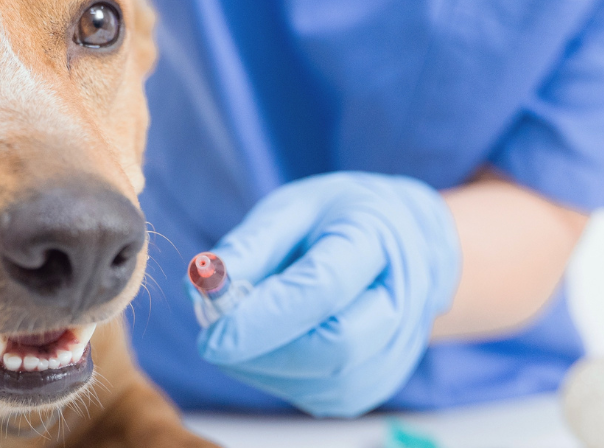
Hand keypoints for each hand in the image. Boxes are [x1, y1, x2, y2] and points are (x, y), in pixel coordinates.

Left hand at [195, 172, 461, 416]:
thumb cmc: (342, 220)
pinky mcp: (378, 382)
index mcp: (377, 238)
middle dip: (261, 349)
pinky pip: (320, 395)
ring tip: (242, 331)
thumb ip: (250, 245)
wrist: (406, 243)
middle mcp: (401, 300)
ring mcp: (396, 348)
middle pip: (334, 347)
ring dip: (264, 364)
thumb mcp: (295, 208)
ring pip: (324, 382)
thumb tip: (197, 284)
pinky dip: (280, 374)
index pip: (324, 289)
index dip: (264, 318)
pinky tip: (268, 346)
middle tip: (213, 334)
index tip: (210, 335)